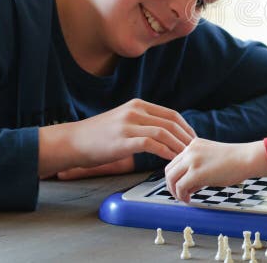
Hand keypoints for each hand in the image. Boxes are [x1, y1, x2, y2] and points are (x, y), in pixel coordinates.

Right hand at [38, 98, 195, 176]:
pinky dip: (165, 152)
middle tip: (194, 151)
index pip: (171, 114)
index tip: (192, 139)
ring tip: (185, 157)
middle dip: (186, 137)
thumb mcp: (123, 121)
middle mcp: (135, 111)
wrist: (72, 141)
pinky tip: (170, 160)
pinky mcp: (123, 140)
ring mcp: (129, 124)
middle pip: (171, 123)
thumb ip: (142, 123)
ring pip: (164, 132)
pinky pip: (152, 144)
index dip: (185, 127)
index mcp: (138, 105)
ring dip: (178, 146)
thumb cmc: (97, 136)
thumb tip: (163, 133)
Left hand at [164, 139, 266, 202]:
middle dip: (171, 185)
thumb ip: (197, 170)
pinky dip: (181, 196)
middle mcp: (190, 150)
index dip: (176, 177)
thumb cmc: (235, 161)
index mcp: (193, 145)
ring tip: (183, 198)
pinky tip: (189, 199)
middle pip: (169, 170)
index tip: (180, 187)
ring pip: (171, 178)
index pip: (175, 162)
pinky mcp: (196, 172)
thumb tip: (187, 187)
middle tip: (178, 195)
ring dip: (174, 192)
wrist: (246, 159)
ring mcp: (192, 160)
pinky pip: (180, 187)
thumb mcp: (211, 160)